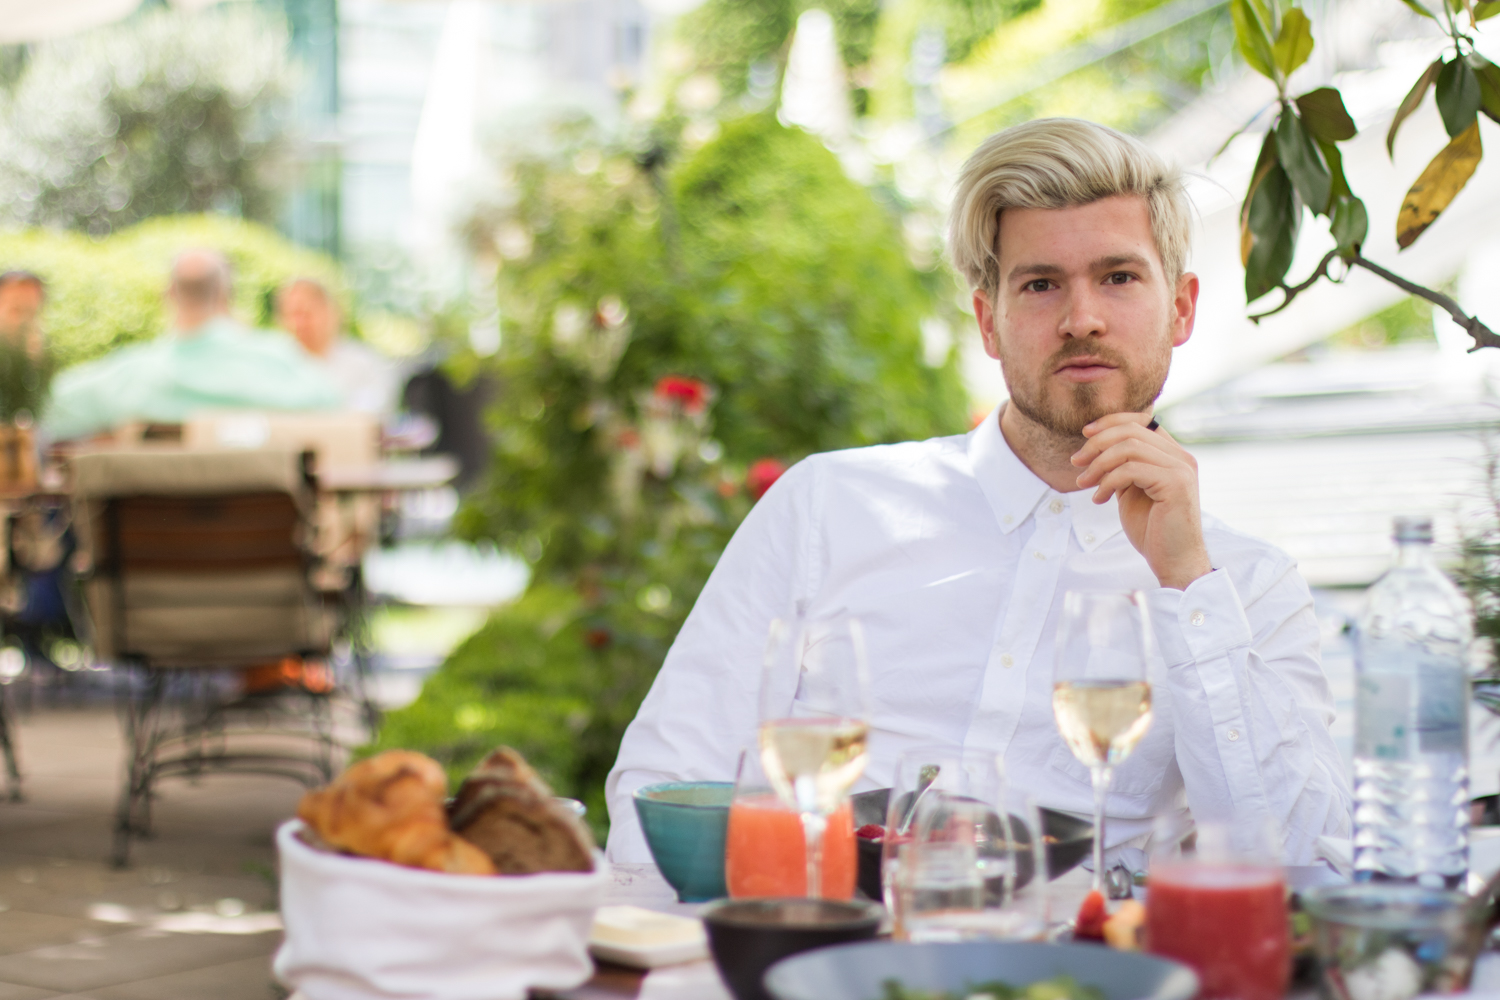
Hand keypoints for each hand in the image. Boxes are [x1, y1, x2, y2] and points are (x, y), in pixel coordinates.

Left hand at [1070, 412, 1210, 590]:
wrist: (1173, 561)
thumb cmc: (1152, 529)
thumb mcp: (1131, 490)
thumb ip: (1122, 466)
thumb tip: (1096, 445)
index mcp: (1173, 455)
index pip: (1141, 422)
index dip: (1110, 422)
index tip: (1085, 434)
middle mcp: (1181, 457)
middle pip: (1131, 431)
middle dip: (1097, 443)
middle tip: (1076, 463)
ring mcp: (1181, 469)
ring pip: (1129, 448)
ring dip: (1098, 464)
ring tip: (1084, 484)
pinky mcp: (1176, 484)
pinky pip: (1131, 470)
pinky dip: (1108, 482)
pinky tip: (1100, 499)